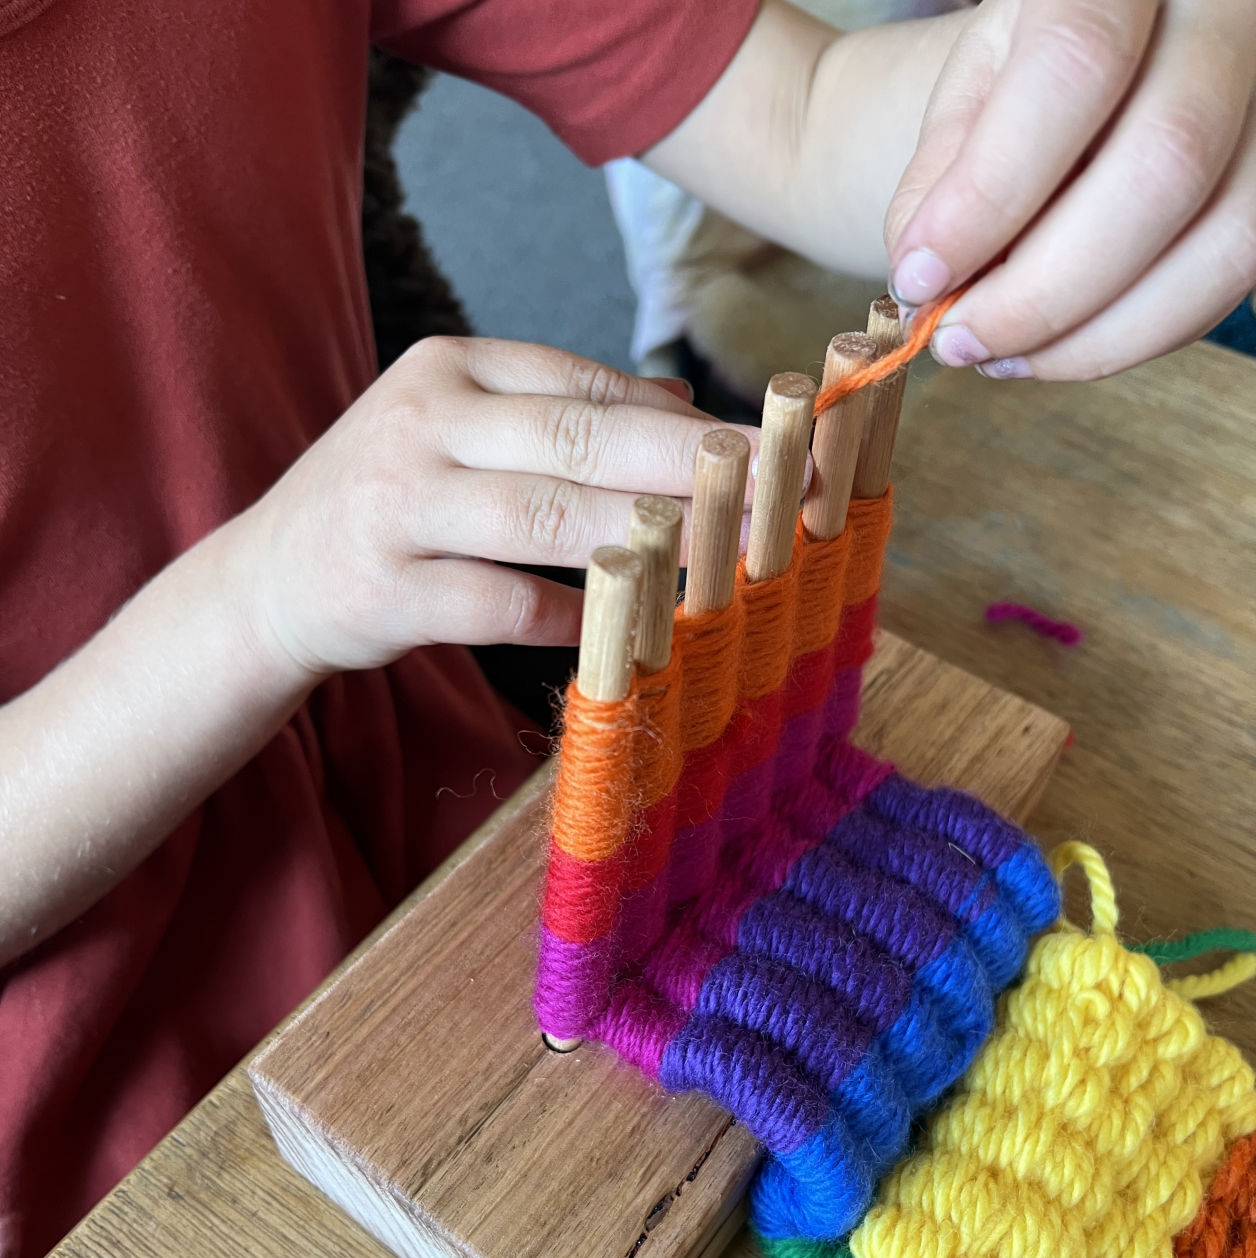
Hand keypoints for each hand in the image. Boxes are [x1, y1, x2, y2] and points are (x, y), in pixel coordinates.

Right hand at [236, 337, 752, 677]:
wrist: (266, 580)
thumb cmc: (389, 503)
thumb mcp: (460, 433)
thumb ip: (558, 414)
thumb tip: (682, 402)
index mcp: (448, 370)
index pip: (585, 384)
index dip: (682, 416)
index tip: (770, 439)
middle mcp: (420, 423)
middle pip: (580, 440)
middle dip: (690, 466)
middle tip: (779, 488)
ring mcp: (396, 506)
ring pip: (544, 517)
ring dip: (646, 540)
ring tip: (726, 554)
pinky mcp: (383, 590)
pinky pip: (499, 603)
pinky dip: (568, 615)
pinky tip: (624, 625)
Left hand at [885, 0, 1255, 378]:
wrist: (1102, 62)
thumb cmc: (1026, 79)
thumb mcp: (969, 94)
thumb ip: (944, 176)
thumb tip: (932, 279)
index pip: (1078, 64)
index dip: (992, 191)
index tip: (920, 275)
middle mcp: (1229, 13)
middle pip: (1167, 162)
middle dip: (1045, 289)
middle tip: (958, 338)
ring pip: (1224, 238)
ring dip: (1095, 334)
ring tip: (1001, 355)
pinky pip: (1229, 281)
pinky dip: (1133, 335)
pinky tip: (1058, 345)